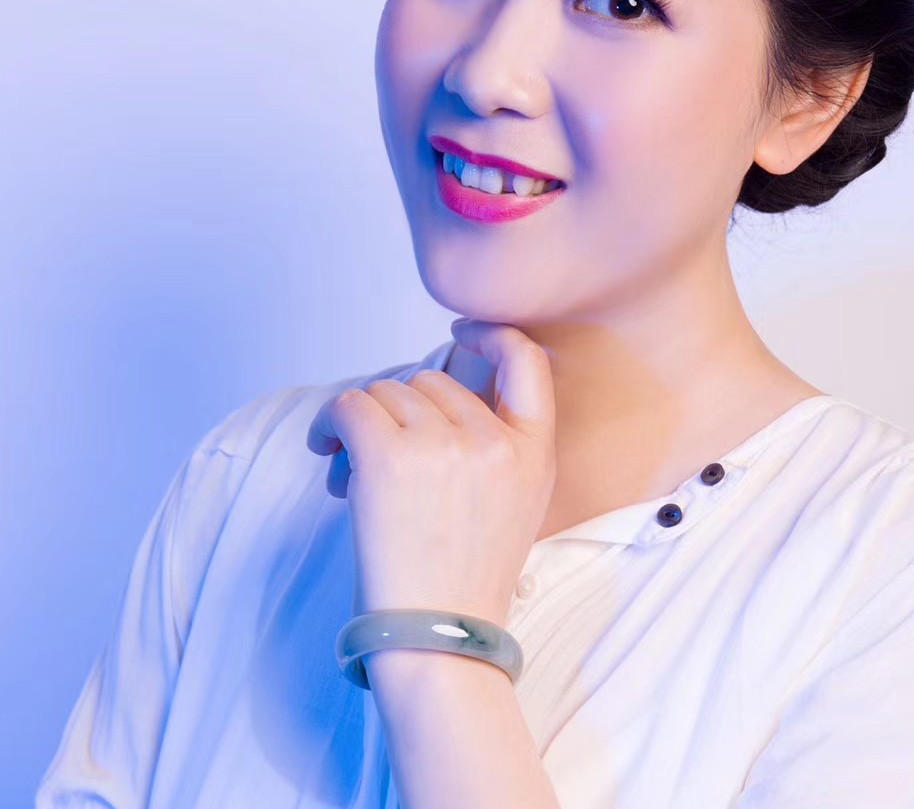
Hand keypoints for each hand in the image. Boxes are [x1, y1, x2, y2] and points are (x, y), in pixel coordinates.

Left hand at [305, 319, 556, 628]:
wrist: (437, 636)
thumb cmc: (463, 577)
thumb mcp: (516, 505)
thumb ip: (496, 445)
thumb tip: (431, 397)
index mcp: (531, 451)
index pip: (527, 361)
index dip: (492, 334)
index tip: (462, 332)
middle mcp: (492, 439)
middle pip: (432, 381)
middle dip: (401, 413)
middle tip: (385, 463)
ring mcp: (442, 444)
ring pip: (386, 392)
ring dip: (363, 425)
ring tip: (354, 476)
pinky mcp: (389, 455)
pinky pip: (350, 406)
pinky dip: (330, 423)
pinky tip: (325, 452)